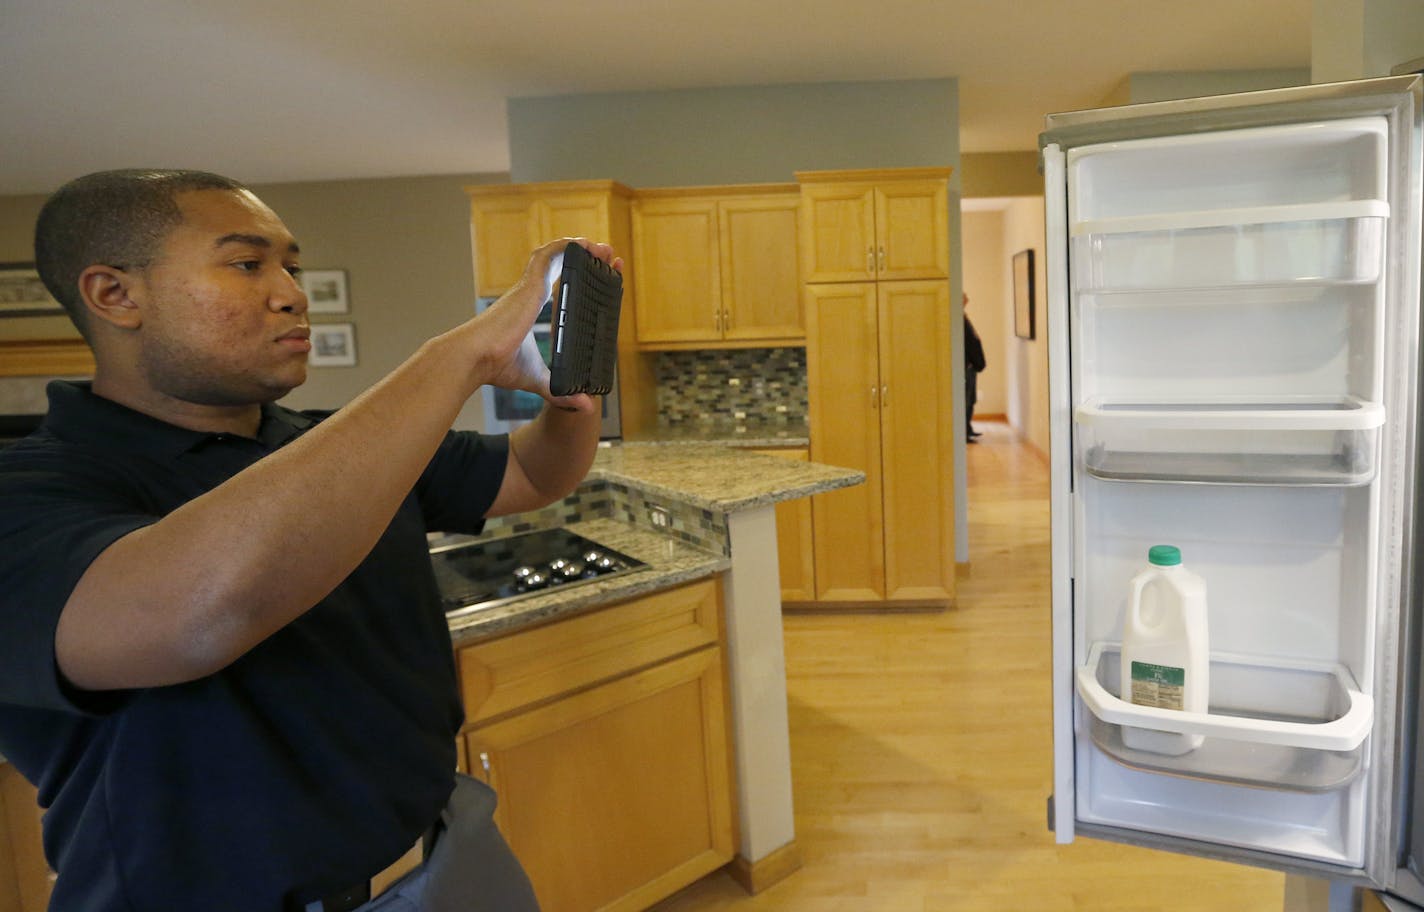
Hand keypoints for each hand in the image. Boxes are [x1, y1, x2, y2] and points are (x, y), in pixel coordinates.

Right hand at [472, 237, 621, 408]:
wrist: (474, 359)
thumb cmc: (496, 366)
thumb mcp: (537, 379)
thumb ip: (559, 390)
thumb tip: (584, 408)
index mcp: (529, 308)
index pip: (558, 284)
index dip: (578, 275)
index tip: (596, 272)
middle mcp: (528, 294)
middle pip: (560, 265)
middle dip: (584, 258)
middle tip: (606, 257)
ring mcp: (526, 287)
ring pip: (555, 256)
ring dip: (579, 248)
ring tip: (601, 247)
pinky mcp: (527, 285)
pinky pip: (548, 256)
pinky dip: (566, 246)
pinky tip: (584, 243)